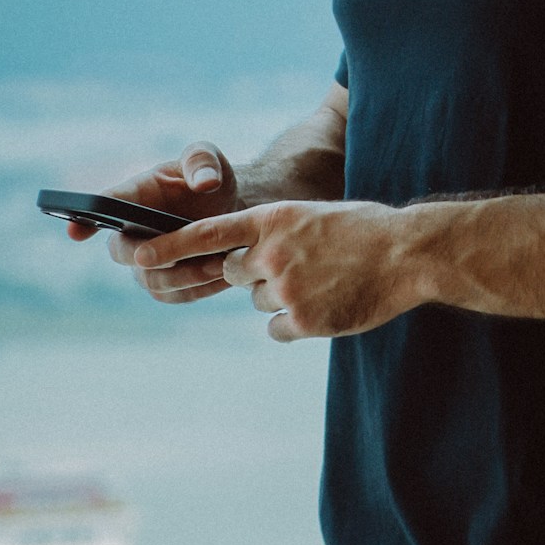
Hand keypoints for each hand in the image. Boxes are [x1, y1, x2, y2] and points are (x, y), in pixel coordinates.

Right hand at [67, 144, 241, 307]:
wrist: (234, 208)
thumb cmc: (211, 179)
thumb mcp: (209, 159)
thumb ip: (202, 162)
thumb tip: (205, 183)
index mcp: (133, 195)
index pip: (102, 206)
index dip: (83, 219)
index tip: (74, 231)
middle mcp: (132, 231)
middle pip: (122, 251)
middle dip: (146, 255)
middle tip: (178, 253)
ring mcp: (147, 261)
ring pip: (150, 280)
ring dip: (183, 276)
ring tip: (218, 263)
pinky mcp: (169, 284)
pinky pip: (175, 295)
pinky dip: (199, 288)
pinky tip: (225, 275)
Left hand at [142, 199, 421, 340]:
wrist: (408, 253)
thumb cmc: (366, 229)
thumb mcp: (314, 215)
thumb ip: (276, 235)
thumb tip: (248, 264)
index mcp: (273, 219)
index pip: (207, 234)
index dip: (167, 246)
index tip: (136, 256)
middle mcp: (271, 253)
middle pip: (233, 272)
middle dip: (254, 272)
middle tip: (297, 264)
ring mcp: (285, 289)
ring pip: (259, 301)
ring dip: (283, 297)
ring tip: (325, 281)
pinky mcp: (302, 320)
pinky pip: (278, 328)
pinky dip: (297, 323)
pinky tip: (329, 305)